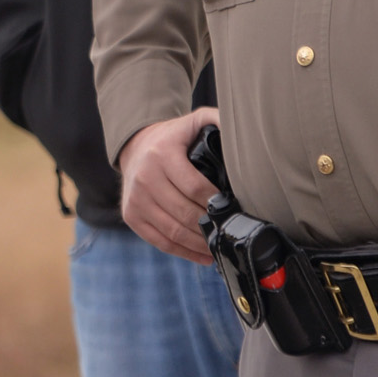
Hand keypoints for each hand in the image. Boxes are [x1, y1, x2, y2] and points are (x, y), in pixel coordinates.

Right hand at [117, 106, 221, 263]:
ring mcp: (135, 199)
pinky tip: (203, 255)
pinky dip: (183, 252)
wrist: (134, 146)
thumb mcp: (193, 122)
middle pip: (185, 213)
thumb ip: (218, 121)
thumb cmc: (173, 138)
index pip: (194, 187)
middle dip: (211, 226)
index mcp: (161, 155)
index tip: (234, 209)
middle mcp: (144, 178)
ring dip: (200, 243)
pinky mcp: (130, 215)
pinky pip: (159, 240)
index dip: (217, 203)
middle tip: (232, 231)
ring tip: (220, 245)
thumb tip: (247, 133)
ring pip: (173, 231)